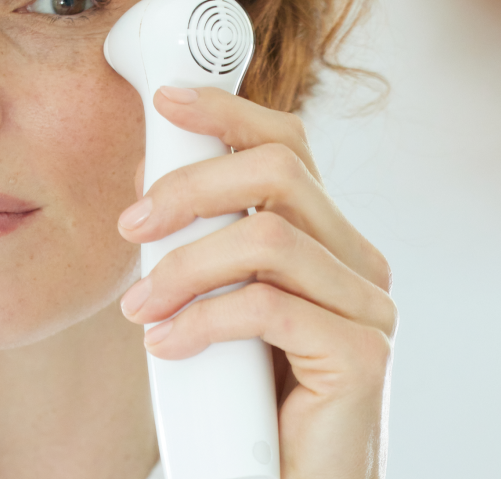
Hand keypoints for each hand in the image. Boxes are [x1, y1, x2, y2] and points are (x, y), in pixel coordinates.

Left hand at [116, 86, 395, 478]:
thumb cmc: (246, 398)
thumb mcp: (219, 303)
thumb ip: (208, 246)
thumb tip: (152, 184)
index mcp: (328, 241)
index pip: (290, 146)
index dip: (229, 112)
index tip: (167, 102)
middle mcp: (358, 263)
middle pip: (279, 173)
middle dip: (190, 187)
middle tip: (132, 224)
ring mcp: (368, 308)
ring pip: (267, 238)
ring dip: (184, 266)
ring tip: (140, 307)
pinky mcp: (362, 356)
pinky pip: (268, 307)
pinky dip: (202, 320)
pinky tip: (168, 345)